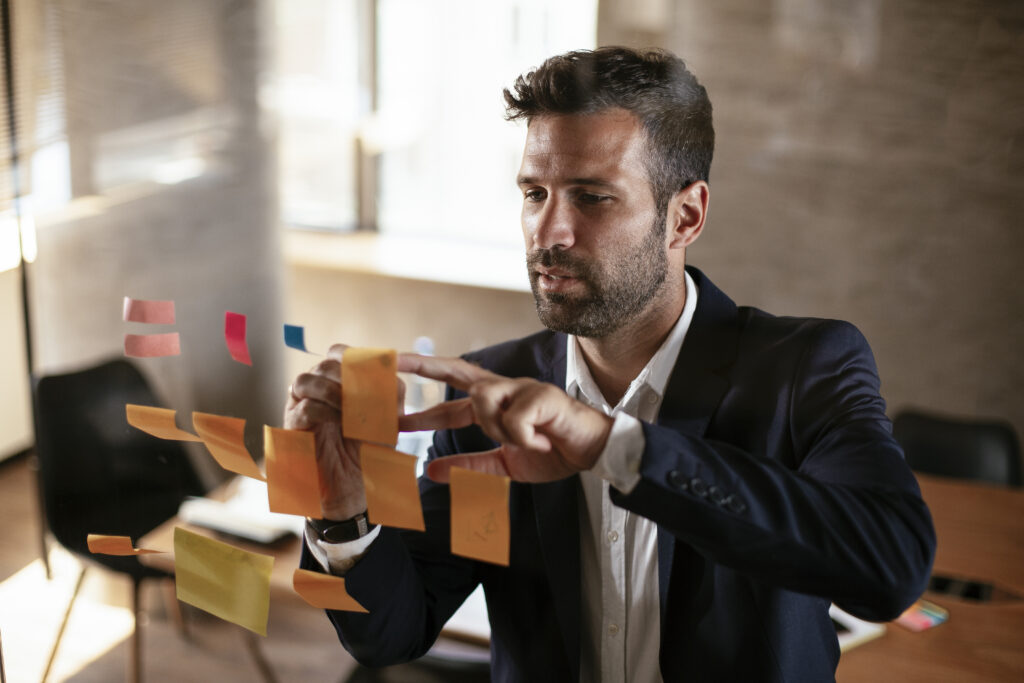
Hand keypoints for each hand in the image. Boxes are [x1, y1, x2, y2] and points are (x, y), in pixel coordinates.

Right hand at [285, 343, 404, 519]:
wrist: (356, 486)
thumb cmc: (371, 450)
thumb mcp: (389, 417)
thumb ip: (391, 391)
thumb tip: (388, 365)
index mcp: (338, 383)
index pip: (338, 353)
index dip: (351, 356)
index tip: (369, 368)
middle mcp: (317, 390)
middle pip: (323, 364)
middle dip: (345, 375)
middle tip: (362, 393)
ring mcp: (301, 407)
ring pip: (305, 381)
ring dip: (332, 391)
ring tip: (350, 409)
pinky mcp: (293, 429)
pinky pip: (303, 408)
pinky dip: (325, 411)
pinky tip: (341, 423)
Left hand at [397, 354, 612, 482]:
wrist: (592, 451)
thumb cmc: (552, 451)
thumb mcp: (503, 465)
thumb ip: (469, 466)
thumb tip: (430, 471)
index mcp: (495, 406)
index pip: (451, 401)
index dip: (423, 410)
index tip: (395, 418)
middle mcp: (504, 390)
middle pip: (458, 370)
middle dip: (425, 365)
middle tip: (396, 362)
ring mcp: (522, 388)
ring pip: (483, 399)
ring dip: (495, 427)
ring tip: (521, 441)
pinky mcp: (542, 394)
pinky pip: (514, 418)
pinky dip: (522, 436)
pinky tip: (540, 440)